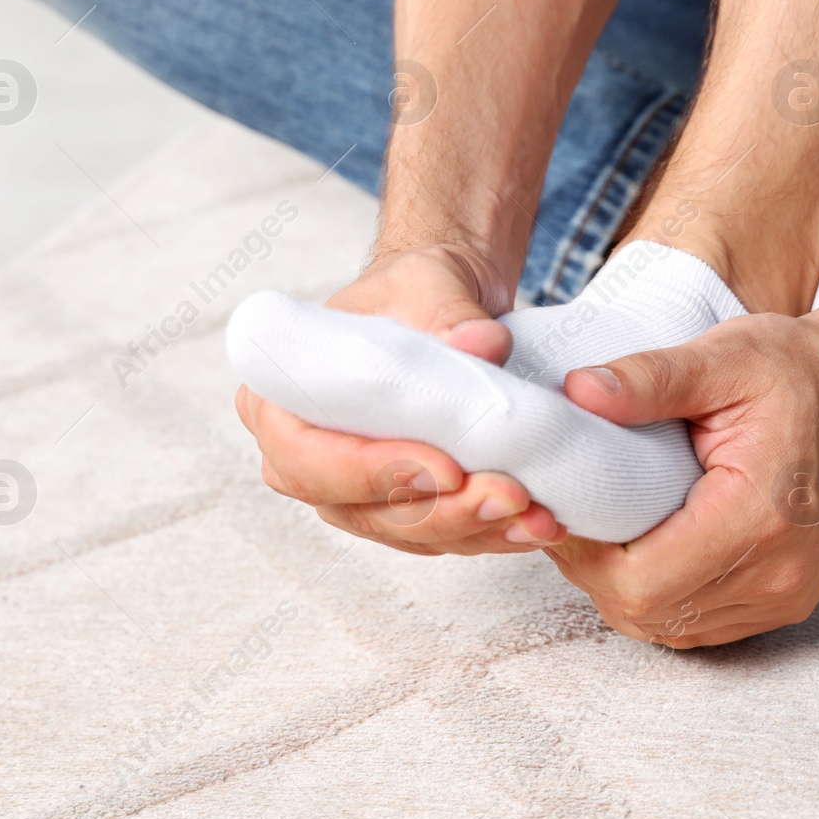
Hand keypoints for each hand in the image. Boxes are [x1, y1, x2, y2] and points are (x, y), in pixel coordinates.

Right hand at [235, 243, 567, 555]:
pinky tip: (538, 523)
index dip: (372, 472)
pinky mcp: (404, 510)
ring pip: (408, 532)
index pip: (308, 458)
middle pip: (361, 509)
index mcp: (281, 400)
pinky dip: (492, 532)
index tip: (445, 468)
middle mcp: (307, 458)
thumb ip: (448, 314)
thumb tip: (481, 345)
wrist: (448, 302)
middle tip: (509, 496)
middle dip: (441, 510)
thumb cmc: (416, 289)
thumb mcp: (428, 282)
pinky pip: (443, 535)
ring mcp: (355, 492)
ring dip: (475, 530)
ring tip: (536, 516)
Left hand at [548, 308, 818, 645]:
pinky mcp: (788, 599)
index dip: (584, 555)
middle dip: (594, 572)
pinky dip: (662, 596)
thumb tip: (578, 393)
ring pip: (670, 627)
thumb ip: (650, 378)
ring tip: (606, 528)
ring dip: (625, 587)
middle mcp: (779, 572)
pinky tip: (647, 548)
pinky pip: (701, 624)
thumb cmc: (798, 370)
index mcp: (760, 516)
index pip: (640, 581)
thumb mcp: (724, 356)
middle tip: (574, 515)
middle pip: (647, 613)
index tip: (564, 508)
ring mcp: (788, 594)